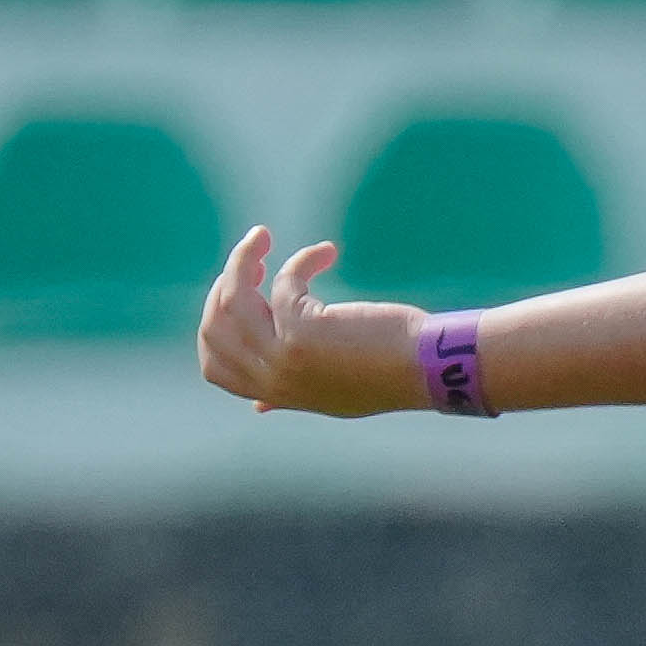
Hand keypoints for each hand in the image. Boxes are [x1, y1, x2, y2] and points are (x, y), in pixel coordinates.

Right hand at [196, 226, 423, 414]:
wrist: (432, 370)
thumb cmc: (391, 375)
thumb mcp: (331, 394)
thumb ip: (290, 395)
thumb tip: (259, 407)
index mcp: (279, 395)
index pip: (214, 370)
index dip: (213, 328)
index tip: (234, 296)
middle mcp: (275, 380)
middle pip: (215, 328)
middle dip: (224, 287)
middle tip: (252, 260)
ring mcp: (284, 358)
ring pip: (233, 300)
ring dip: (242, 260)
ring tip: (262, 238)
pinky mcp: (302, 331)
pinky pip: (282, 282)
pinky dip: (302, 259)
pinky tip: (327, 252)